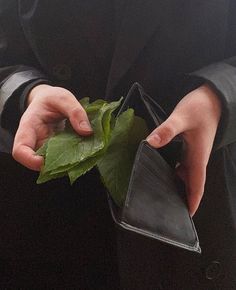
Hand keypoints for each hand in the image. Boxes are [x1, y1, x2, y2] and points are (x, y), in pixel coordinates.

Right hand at [12, 84, 92, 170]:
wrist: (49, 100)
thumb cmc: (52, 98)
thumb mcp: (64, 98)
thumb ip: (75, 112)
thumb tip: (86, 131)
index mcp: (29, 127)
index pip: (20, 150)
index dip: (30, 160)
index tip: (45, 162)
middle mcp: (34, 142)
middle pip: (36, 162)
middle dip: (55, 165)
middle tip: (75, 158)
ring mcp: (44, 148)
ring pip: (50, 163)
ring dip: (66, 163)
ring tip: (82, 154)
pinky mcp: (54, 151)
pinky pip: (60, 160)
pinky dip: (72, 159)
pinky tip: (84, 153)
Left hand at [146, 84, 221, 215]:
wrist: (212, 99)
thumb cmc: (200, 108)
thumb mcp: (182, 117)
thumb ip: (167, 130)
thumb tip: (150, 143)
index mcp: (198, 157)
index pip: (197, 185)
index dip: (192, 202)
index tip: (185, 217)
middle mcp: (197, 159)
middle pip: (190, 185)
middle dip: (181, 199)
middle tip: (165, 210)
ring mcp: (193, 155)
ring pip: (185, 177)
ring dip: (176, 187)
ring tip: (160, 195)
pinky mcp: (189, 149)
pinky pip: (182, 167)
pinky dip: (173, 174)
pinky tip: (160, 173)